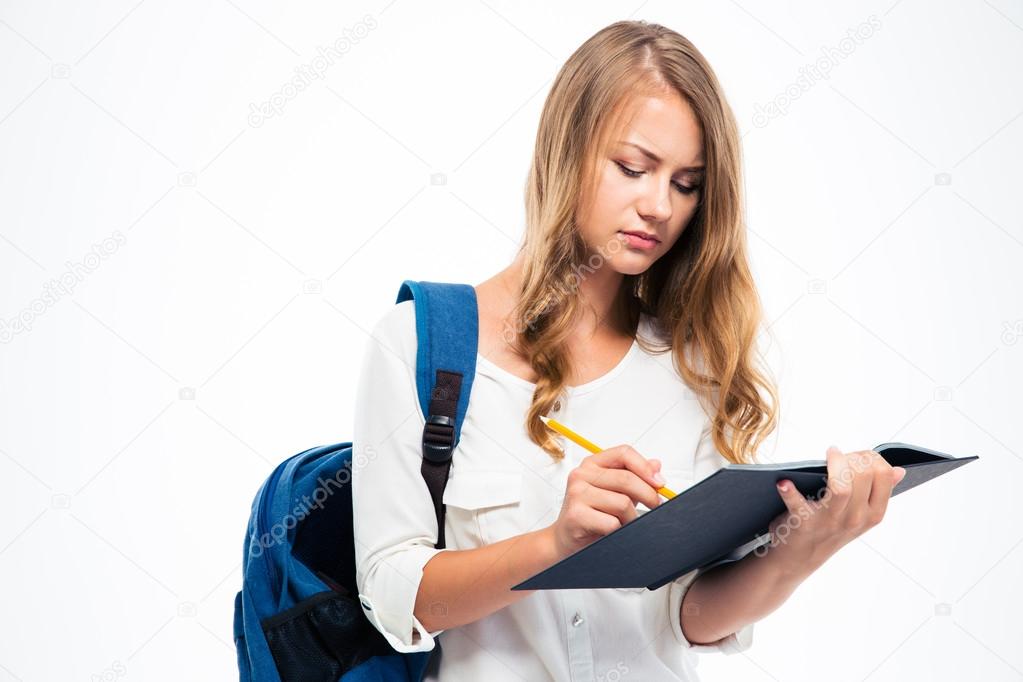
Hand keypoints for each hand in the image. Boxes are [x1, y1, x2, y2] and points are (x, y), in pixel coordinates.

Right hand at [548, 445, 664, 560]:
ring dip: (631, 518)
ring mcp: (576, 494)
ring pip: (622, 503)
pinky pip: (612, 523)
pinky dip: (619, 531)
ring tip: (626, 523)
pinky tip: (612, 532)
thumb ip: (634, 476)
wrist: (565, 540)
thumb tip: (656, 465)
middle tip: (656, 506)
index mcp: (592, 464)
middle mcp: (581, 475)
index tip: (660, 482)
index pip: (623, 453)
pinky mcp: (576, 515)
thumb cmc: (591, 514)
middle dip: (648, 495)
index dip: (645, 467)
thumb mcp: (614, 491)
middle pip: (626, 479)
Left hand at [766, 446, 906, 575]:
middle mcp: (855, 518)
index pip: (884, 475)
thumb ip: (878, 492)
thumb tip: (899, 471)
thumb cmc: (829, 528)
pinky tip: (784, 482)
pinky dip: (789, 492)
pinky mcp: (803, 522)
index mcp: (873, 514)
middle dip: (852, 456)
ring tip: (829, 455)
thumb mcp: (860, 515)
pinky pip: (797, 504)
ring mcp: (829, 522)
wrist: (799, 558)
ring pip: (842, 487)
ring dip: (835, 464)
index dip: (871, 457)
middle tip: (839, 455)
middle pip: (863, 474)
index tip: (858, 454)